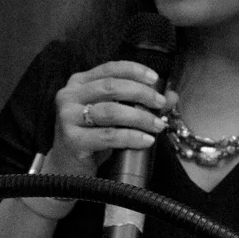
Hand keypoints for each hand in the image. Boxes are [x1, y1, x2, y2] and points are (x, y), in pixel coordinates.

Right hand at [45, 60, 177, 176]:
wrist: (68, 168)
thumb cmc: (92, 137)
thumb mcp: (113, 116)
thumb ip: (139, 102)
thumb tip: (170, 96)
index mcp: (79, 83)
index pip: (109, 69)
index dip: (134, 71)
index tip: (155, 79)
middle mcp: (69, 96)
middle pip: (111, 87)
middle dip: (141, 93)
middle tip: (160, 104)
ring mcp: (68, 118)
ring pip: (111, 111)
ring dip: (140, 117)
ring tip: (158, 125)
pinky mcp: (72, 140)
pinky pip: (108, 136)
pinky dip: (131, 137)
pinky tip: (146, 140)